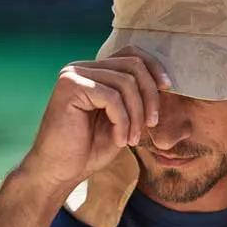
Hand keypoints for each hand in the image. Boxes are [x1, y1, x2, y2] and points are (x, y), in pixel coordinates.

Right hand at [21, 46, 172, 192]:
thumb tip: (166, 82)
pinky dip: (123, 122)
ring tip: (133, 139)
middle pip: (132, 65)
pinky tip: (119, 140)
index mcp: (92, 71)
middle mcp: (81, 67)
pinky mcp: (71, 87)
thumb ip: (135, 98)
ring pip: (126, 83)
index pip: (131, 54)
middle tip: (152, 123)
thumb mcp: (121, 120)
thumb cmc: (88, 150)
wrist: (58, 172)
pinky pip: (112, 98)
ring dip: (136, 115)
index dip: (154, 68)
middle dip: (150, 96)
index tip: (168, 88)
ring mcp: (74, 75)